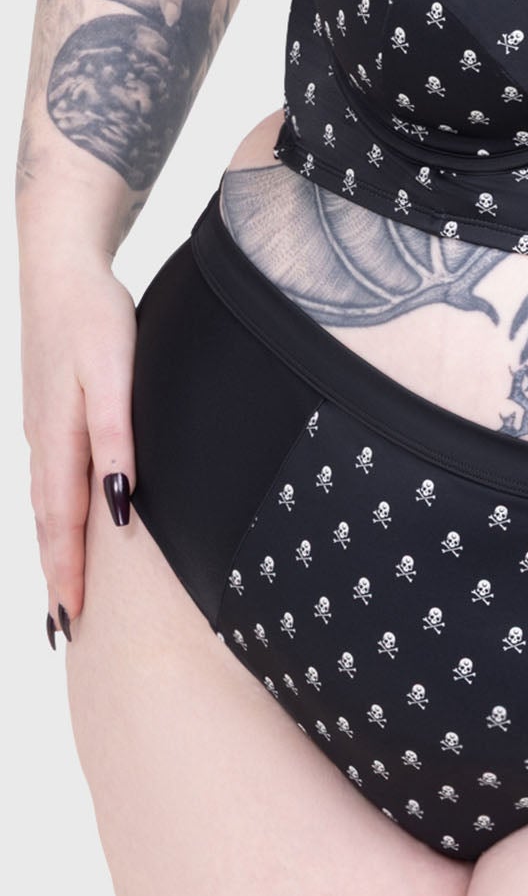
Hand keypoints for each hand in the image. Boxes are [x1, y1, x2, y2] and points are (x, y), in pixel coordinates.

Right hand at [21, 248, 137, 637]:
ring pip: (45, 502)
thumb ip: (116, 436)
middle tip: (63, 626)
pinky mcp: (48, 413)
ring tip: (60, 590)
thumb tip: (118, 503)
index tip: (72, 618)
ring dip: (51, 548)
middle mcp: (44, 440)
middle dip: (56, 574)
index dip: (68, 572)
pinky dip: (51, 513)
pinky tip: (59, 520)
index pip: (64, 522)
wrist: (60, 268)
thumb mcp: (113, 372)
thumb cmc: (93, 316)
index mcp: (60, 437)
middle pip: (48, 522)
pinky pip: (48, 478)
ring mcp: (42, 427)